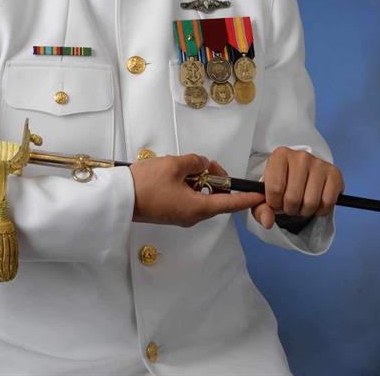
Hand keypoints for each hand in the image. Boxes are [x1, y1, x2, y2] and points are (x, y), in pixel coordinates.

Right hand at [130, 153, 264, 227]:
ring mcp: (181, 215)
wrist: (120, 198)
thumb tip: (202, 164)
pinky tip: (178, 173)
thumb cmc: (146, 184)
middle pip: (215, 198)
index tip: (259, 197)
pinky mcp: (171, 211)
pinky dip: (189, 184)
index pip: (229, 204)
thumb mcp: (174, 165)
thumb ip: (195, 162)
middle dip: (216, 179)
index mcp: (198, 208)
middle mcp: (192, 216)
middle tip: (206, 164)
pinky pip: (188, 197)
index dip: (246, 199)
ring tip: (188, 165)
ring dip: (200, 180)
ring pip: (201, 196)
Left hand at [252, 147, 344, 229]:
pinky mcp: (334, 173)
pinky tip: (316, 202)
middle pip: (293, 198)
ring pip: (310, 202)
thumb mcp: (266, 194)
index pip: (275, 188)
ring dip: (305, 211)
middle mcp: (300, 156)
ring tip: (301, 204)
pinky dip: (320, 210)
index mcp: (280, 155)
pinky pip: (327, 202)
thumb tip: (267, 221)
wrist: (302, 174)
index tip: (276, 201)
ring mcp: (319, 163)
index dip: (274, 203)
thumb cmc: (282, 183)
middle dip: (290, 209)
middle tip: (290, 204)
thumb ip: (260, 208)